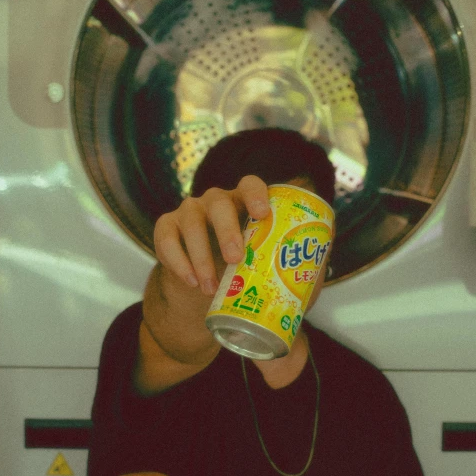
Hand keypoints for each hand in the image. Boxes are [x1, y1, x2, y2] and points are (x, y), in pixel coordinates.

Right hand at [154, 175, 269, 296]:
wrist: (203, 280)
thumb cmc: (240, 266)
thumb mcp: (260, 262)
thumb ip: (280, 267)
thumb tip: (308, 290)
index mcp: (243, 202)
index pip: (250, 185)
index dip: (256, 195)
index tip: (262, 214)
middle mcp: (215, 201)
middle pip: (219, 204)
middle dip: (227, 231)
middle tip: (235, 258)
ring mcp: (189, 211)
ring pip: (192, 223)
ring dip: (202, 258)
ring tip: (210, 288)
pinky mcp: (166, 226)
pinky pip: (167, 239)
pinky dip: (179, 262)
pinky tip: (192, 282)